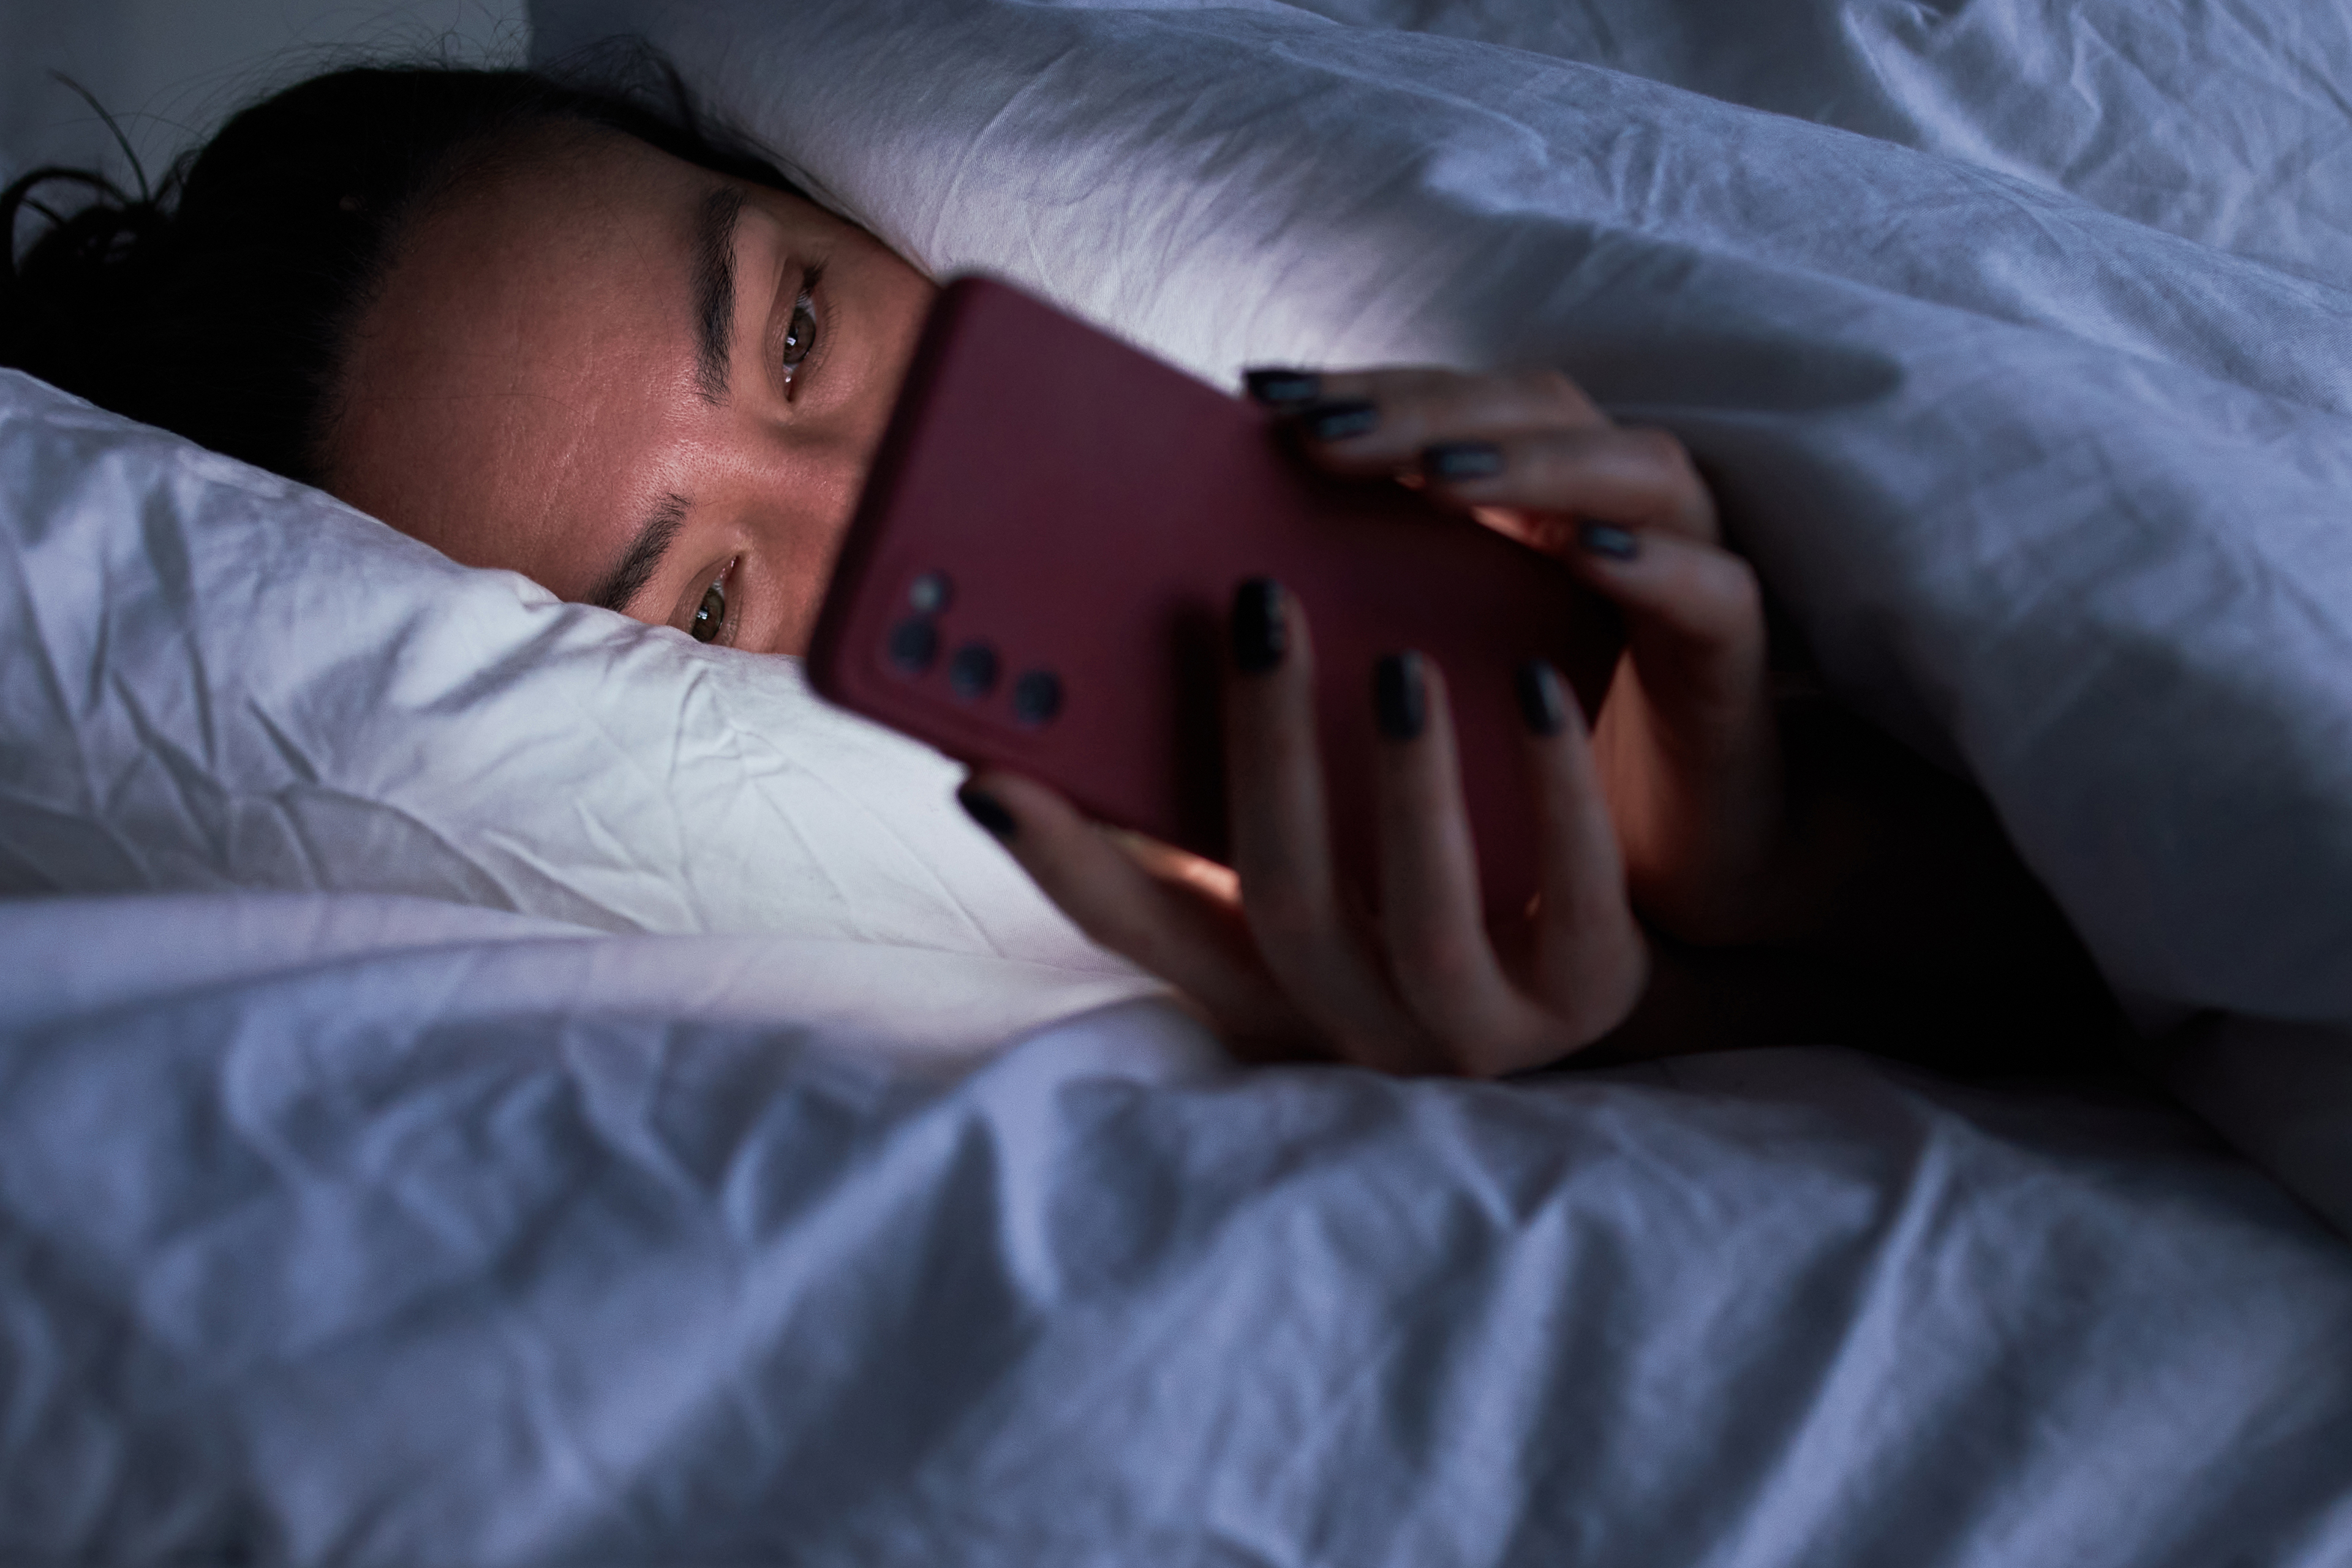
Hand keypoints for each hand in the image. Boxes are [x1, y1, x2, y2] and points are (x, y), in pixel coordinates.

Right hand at [957, 580, 1648, 1077]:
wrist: (1609, 981)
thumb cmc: (1433, 891)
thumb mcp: (1315, 868)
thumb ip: (1210, 807)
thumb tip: (1088, 686)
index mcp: (1271, 985)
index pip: (1142, 931)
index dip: (1063, 859)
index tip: (987, 769)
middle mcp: (1363, 1025)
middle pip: (1288, 902)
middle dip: (1267, 755)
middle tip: (1260, 608)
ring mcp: (1483, 1028)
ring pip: (1426, 920)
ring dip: (1406, 784)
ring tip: (1399, 662)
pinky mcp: (1598, 995)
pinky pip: (1579, 896)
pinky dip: (1555, 787)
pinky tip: (1537, 683)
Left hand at [1256, 365, 1792, 944]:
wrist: (1662, 883)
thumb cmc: (1516, 782)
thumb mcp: (1407, 697)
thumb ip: (1328, 636)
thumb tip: (1197, 612)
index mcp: (1524, 506)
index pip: (1443, 408)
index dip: (1358, 389)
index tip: (1254, 395)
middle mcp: (1607, 509)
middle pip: (1532, 409)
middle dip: (1423, 410)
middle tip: (1318, 431)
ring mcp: (1684, 568)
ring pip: (1633, 469)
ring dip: (1533, 461)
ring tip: (1438, 475)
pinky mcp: (1735, 653)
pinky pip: (1712, 587)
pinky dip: (1649, 561)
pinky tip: (1579, 550)